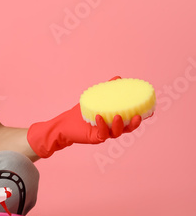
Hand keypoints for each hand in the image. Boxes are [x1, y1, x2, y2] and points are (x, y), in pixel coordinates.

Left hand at [27, 76, 145, 157]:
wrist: (64, 124)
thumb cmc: (81, 113)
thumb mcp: (95, 99)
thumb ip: (107, 90)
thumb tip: (119, 78)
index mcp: (115, 121)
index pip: (131, 121)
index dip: (142, 117)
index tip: (151, 111)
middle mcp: (112, 129)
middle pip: (127, 129)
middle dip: (134, 124)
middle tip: (139, 116)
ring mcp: (104, 134)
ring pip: (116, 133)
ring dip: (118, 125)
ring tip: (118, 116)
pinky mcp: (94, 137)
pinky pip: (101, 133)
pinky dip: (102, 125)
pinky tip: (99, 117)